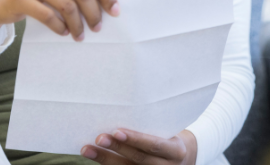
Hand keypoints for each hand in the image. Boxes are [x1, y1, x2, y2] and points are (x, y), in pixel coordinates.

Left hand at [80, 129, 196, 164]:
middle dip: (116, 148)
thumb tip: (123, 109)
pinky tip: (96, 158)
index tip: (117, 131)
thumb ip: (153, 126)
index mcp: (175, 151)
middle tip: (98, 138)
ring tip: (87, 149)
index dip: (136, 139)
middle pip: (138, 159)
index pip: (154, 145)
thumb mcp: (170, 130)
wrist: (182, 159)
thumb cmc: (171, 137)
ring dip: (105, 159)